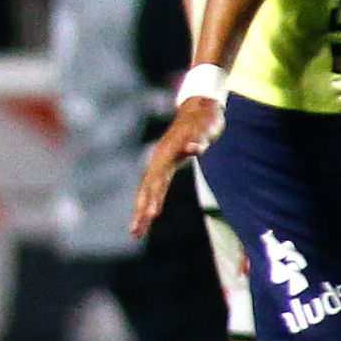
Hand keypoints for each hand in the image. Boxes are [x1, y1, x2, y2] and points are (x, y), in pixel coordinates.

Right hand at [127, 93, 222, 236]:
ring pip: (148, 190)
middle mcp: (159, 160)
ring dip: (142, 210)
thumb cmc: (204, 120)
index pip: (157, 180)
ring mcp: (162, 163)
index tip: (152, 215)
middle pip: (146, 189)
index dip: (153, 198)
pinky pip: (155, 187)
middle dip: (141, 211)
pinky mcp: (167, 165)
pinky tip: (149, 213)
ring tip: (136, 231)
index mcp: (166, 154)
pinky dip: (150, 201)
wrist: (200, 108)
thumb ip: (198, 140)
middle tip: (135, 232)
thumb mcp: (205, 129)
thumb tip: (194, 148)